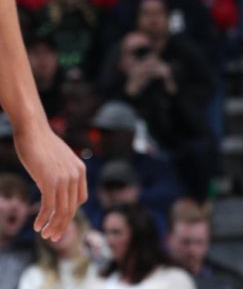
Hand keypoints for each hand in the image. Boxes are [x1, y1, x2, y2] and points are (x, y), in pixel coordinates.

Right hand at [14, 125, 86, 240]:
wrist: (34, 131)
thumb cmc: (43, 146)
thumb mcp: (58, 162)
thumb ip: (61, 176)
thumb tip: (54, 193)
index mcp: (80, 171)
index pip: (80, 200)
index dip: (70, 214)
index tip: (60, 222)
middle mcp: (76, 175)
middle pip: (72, 208)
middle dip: (62, 225)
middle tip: (53, 237)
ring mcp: (64, 178)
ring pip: (62, 210)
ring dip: (53, 226)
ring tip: (45, 235)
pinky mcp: (50, 180)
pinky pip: (49, 206)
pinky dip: (43, 218)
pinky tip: (37, 226)